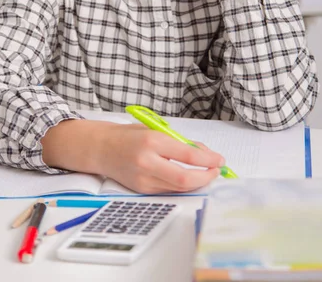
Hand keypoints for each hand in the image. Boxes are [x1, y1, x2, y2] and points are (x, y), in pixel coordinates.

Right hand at [97, 124, 222, 193]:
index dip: (208, 160)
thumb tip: (205, 154)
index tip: (219, 159)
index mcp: (152, 141)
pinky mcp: (141, 190)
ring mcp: (144, 179)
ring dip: (197, 183)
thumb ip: (179, 142)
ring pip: (179, 188)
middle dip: (206, 177)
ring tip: (205, 174)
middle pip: (185, 179)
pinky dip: (182, 186)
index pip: (188, 156)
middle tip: (215, 171)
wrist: (102, 148)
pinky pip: (168, 191)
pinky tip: (188, 178)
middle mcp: (147, 162)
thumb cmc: (130, 136)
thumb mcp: (156, 130)